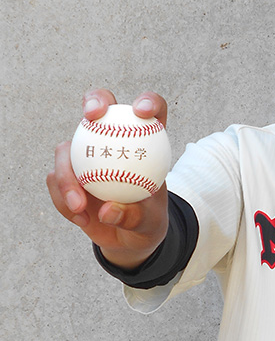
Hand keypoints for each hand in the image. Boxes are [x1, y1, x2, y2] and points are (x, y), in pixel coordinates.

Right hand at [46, 89, 169, 268]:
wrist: (127, 239)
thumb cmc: (146, 223)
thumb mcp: (149, 224)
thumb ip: (133, 216)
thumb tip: (108, 211)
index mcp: (144, 144)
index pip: (152, 111)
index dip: (149, 101)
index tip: (142, 111)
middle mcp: (112, 140)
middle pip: (100, 106)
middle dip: (94, 101)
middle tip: (91, 117)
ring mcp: (85, 154)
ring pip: (66, 148)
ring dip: (67, 177)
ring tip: (80, 206)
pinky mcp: (66, 173)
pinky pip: (56, 180)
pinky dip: (64, 200)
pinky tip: (81, 218)